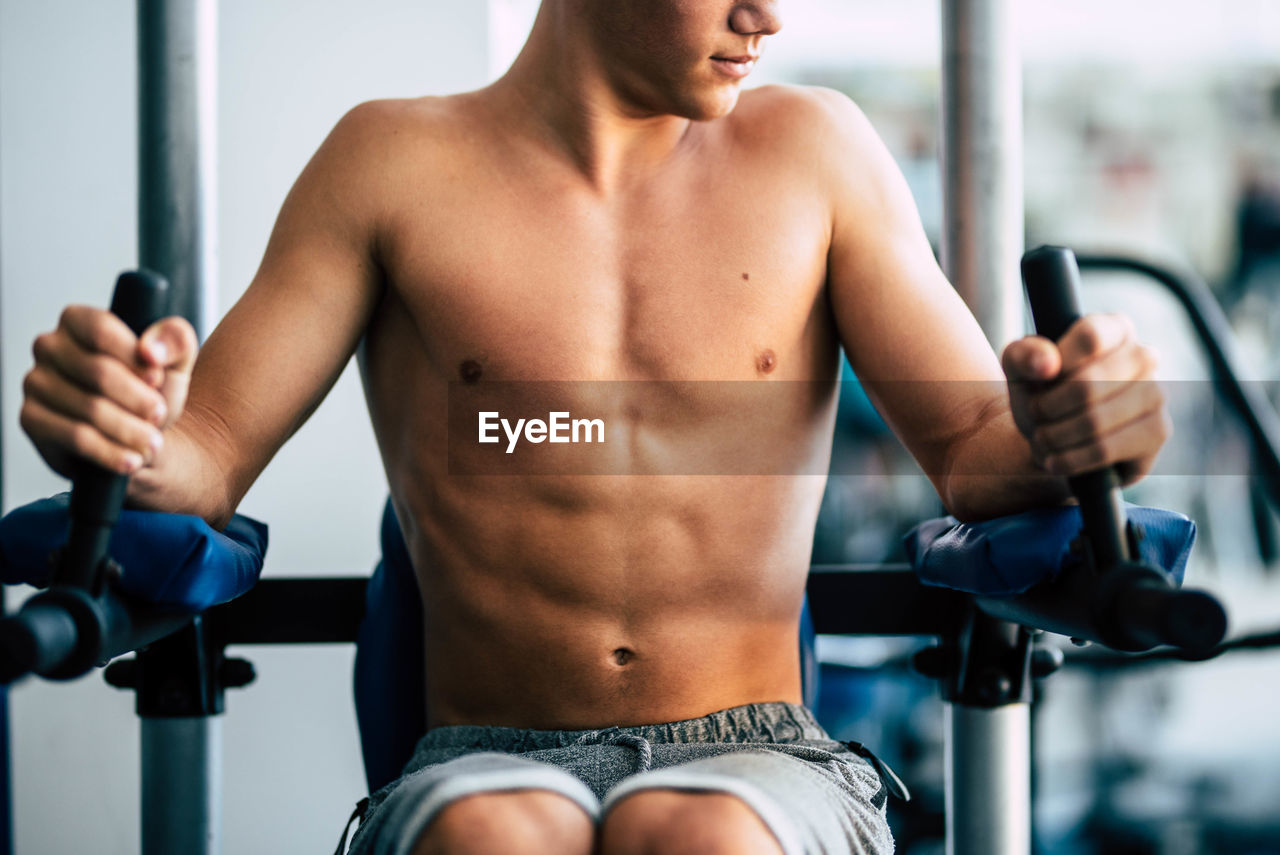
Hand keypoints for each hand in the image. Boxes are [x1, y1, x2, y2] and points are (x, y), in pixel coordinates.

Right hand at [20, 306, 198, 477]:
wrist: (140, 438)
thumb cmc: (152, 393)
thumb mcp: (176, 362)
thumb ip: (176, 340)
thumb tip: (151, 350)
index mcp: (78, 320)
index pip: (101, 330)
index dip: (133, 357)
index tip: (158, 378)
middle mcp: (50, 346)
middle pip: (98, 371)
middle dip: (137, 398)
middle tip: (160, 415)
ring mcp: (36, 383)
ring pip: (89, 408)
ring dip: (129, 429)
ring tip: (153, 442)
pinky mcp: (32, 418)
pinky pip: (74, 437)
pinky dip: (109, 451)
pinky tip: (131, 459)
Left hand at [1001, 313, 1169, 485]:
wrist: (1058, 440)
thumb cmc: (1041, 394)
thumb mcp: (1020, 370)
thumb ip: (1023, 356)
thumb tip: (1046, 363)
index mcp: (1114, 328)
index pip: (1090, 337)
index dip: (1056, 365)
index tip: (1039, 381)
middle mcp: (1144, 355)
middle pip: (1087, 384)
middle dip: (1046, 409)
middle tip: (1034, 417)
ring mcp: (1156, 394)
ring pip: (1094, 421)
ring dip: (1054, 437)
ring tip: (1043, 439)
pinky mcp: (1158, 432)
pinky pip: (1105, 449)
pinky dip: (1069, 459)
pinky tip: (1056, 460)